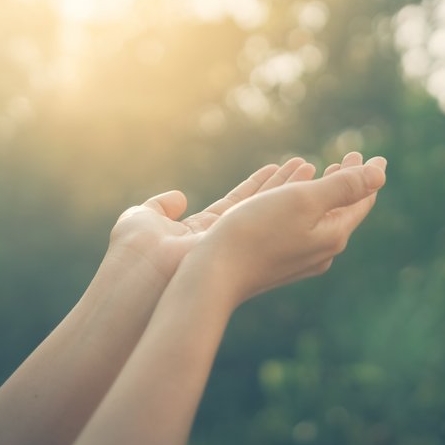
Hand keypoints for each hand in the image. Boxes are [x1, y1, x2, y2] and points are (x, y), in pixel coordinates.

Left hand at [102, 158, 317, 282]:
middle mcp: (223, 241)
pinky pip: (271, 216)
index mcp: (198, 234)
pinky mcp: (246, 248)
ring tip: (310, 167)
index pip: (233, 205)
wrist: (140, 279)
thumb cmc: (134, 252)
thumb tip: (178, 197)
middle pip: (259, 208)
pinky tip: (306, 181)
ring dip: (292, 189)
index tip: (275, 168)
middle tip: (307, 166)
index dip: (255, 187)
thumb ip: (161, 205)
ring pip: (270, 211)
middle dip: (282, 187)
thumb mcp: (143, 216)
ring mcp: (237, 246)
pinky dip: (289, 197)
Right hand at [190, 152, 386, 306]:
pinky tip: (276, 182)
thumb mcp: (305, 201)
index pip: (360, 203)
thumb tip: (380, 176)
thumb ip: (343, 186)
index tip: (377, 157)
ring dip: (314, 188)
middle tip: (349, 157)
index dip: (368, 177)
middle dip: (344, 181)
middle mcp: (317, 250)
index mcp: (331, 237)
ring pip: (310, 215)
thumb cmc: (258, 232)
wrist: (212, 274)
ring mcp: (291, 255)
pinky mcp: (265, 253)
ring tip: (315, 167)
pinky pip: (284, 218)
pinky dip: (286, 196)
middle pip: (338, 210)